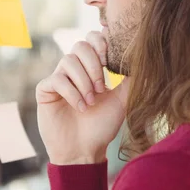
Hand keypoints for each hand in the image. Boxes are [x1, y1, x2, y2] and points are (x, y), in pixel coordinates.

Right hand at [36, 31, 129, 164]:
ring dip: (83, 82)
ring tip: (90, 102)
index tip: (110, 61)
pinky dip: (71, 92)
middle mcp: (73, 69)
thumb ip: (131, 80)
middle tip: (101, 88)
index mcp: (91, 67)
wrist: (84, 150)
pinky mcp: (45, 90)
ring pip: (68, 61)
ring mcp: (58, 78)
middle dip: (94, 65)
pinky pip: (56, 79)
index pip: (93, 38)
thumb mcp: (122, 100)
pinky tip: (80, 107)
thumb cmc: (102, 126)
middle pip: (80, 45)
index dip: (102, 43)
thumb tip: (144, 60)